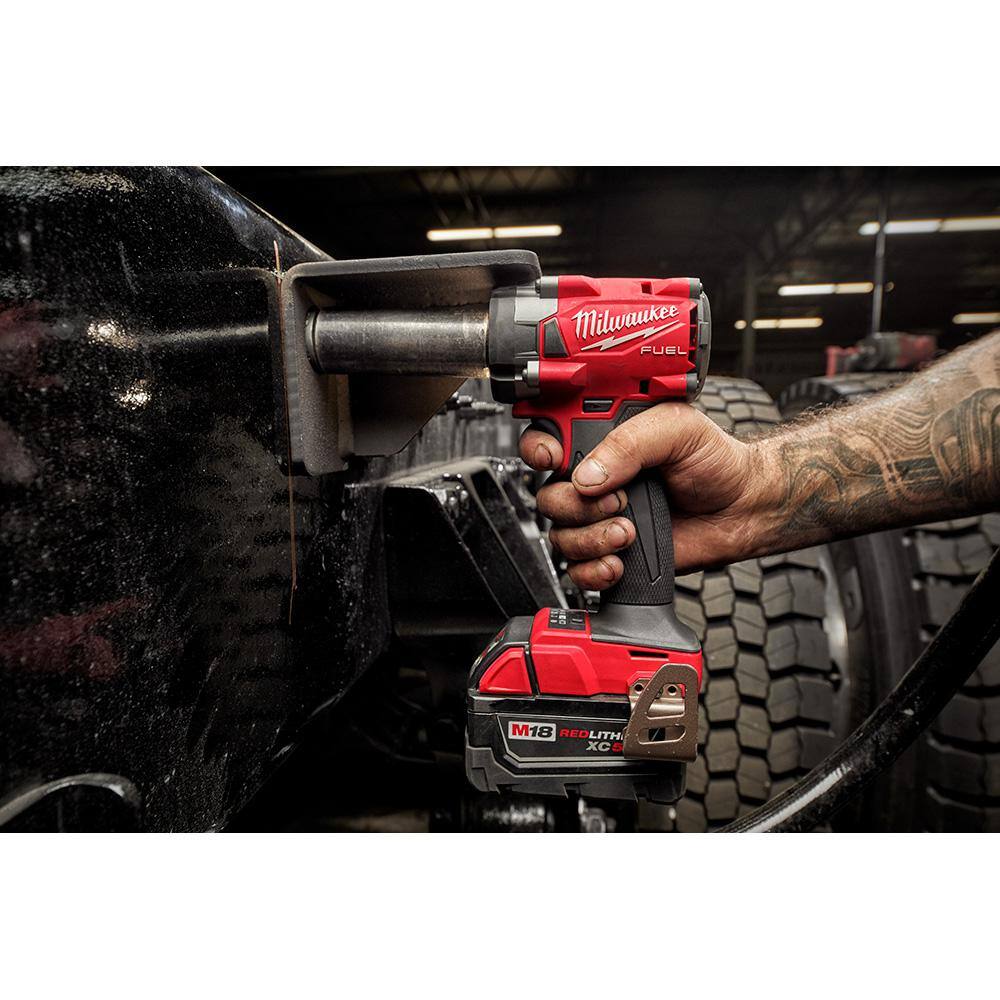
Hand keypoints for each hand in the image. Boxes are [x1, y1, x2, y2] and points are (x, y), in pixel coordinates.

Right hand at [520, 403, 767, 589]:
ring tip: (628, 533)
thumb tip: (587, 475)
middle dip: (576, 506)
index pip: (546, 438)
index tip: (553, 459)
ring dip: (589, 539)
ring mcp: (599, 518)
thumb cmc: (714, 461)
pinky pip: (576, 570)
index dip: (538, 449)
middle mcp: (594, 478)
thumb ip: (630, 443)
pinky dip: (592, 570)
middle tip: (619, 502)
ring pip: (559, 536)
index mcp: (601, 439)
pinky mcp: (610, 552)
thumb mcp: (676, 429)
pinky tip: (618, 563)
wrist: (742, 509)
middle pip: (548, 495)